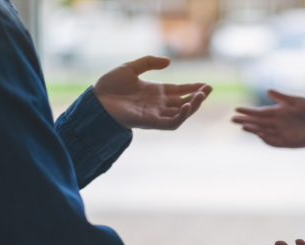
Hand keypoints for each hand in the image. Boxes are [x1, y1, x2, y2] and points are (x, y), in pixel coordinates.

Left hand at [93, 56, 211, 129]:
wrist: (96, 99)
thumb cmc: (110, 85)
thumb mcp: (131, 68)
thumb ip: (149, 62)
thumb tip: (169, 61)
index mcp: (155, 92)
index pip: (180, 91)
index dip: (194, 88)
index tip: (207, 85)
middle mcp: (158, 104)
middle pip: (184, 102)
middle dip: (198, 97)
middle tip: (208, 90)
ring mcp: (155, 114)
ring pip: (181, 114)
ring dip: (193, 106)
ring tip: (200, 96)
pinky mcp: (150, 122)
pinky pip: (170, 123)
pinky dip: (181, 116)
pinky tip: (187, 106)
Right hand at [232, 90, 304, 153]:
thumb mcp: (299, 101)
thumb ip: (283, 98)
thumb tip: (268, 90)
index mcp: (279, 111)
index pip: (260, 112)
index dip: (248, 111)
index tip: (237, 108)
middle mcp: (278, 123)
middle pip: (258, 122)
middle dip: (245, 120)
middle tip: (232, 119)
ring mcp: (282, 133)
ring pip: (263, 132)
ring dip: (253, 130)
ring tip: (243, 126)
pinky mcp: (288, 142)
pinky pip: (274, 142)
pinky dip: (266, 139)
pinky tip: (259, 134)